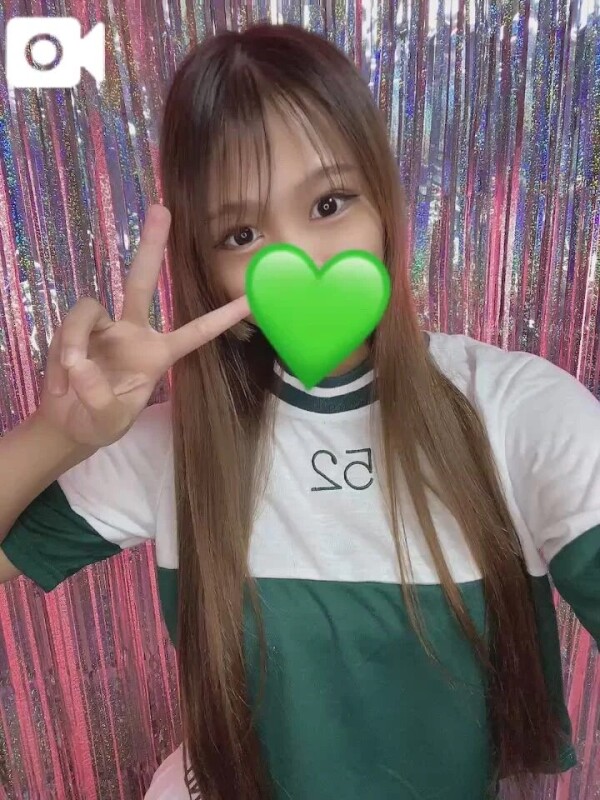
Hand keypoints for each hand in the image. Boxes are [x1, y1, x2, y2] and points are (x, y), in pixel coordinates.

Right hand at [37, 204, 249, 447]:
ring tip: (72, 373)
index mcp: (158, 355)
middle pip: (143, 281)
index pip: (197, 332)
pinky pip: (71, 324)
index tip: (251, 298)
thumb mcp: (109, 422)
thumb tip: (81, 363)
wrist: (67, 424)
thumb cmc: (100, 422)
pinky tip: (62, 378)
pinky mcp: (76, 329)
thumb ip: (100, 399)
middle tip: (162, 208)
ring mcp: (103, 328)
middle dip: (152, 245)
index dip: (224, 316)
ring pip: (90, 307)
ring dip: (76, 338)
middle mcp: (133, 332)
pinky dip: (64, 349)